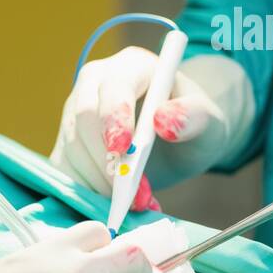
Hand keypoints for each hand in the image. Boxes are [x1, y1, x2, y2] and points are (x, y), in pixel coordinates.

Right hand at [49, 49, 253, 206]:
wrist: (178, 140)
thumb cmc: (192, 123)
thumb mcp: (207, 119)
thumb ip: (193, 115)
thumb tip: (164, 121)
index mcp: (131, 67)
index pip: (114, 87)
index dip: (115, 117)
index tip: (123, 149)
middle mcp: (95, 84)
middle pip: (83, 119)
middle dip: (108, 161)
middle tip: (137, 195)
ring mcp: (75, 114)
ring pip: (72, 150)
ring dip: (100, 184)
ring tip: (137, 204)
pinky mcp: (68, 145)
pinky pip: (65, 171)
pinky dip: (87, 193)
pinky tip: (116, 206)